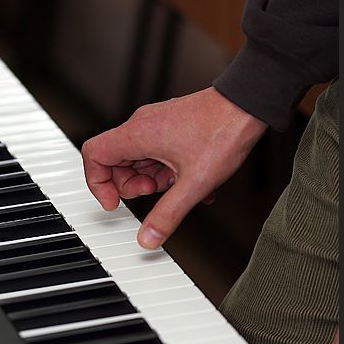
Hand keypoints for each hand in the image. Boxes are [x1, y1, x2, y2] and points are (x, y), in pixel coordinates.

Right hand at [82, 87, 266, 248]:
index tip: (114, 202)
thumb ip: (167, 214)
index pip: (94, 155)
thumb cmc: (223, 132)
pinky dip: (168, 170)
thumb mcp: (194, 183)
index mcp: (138, 135)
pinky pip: (156, 153)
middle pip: (115, 161)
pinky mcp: (171, 126)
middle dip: (133, 185)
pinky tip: (191, 180)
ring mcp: (157, 124)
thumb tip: (148, 237)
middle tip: (156, 193)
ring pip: (138, 158)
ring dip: (154, 179)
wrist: (248, 105)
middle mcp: (142, 126)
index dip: (98, 183)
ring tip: (180, 184)